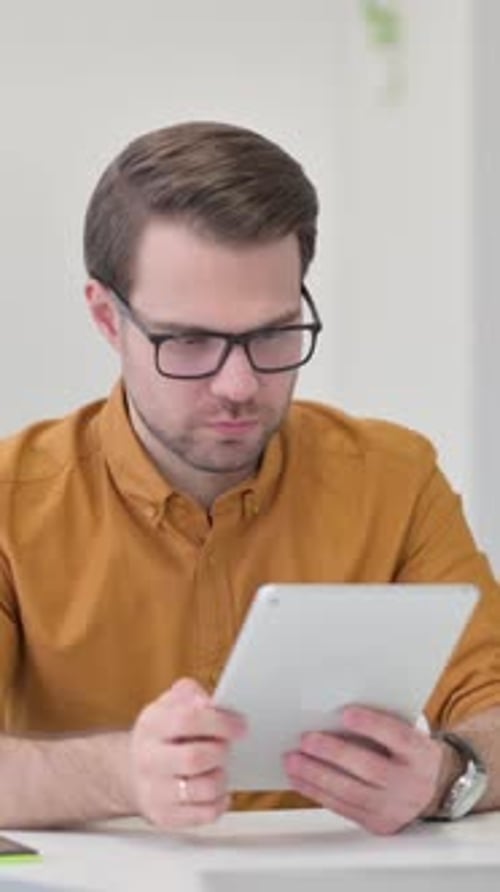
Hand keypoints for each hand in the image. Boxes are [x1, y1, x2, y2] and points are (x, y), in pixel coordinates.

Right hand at [129, 678, 245, 828]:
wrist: (131, 770)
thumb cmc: (161, 734)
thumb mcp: (169, 704)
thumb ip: (191, 695)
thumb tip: (211, 702)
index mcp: (152, 724)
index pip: (187, 720)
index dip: (219, 722)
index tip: (240, 726)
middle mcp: (149, 758)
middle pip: (194, 758)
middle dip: (221, 751)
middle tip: (227, 747)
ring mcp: (154, 790)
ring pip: (203, 789)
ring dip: (222, 778)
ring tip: (219, 768)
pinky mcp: (164, 816)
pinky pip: (204, 814)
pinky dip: (220, 802)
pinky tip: (216, 791)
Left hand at [284, 705, 449, 834]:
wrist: (438, 787)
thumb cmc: (412, 750)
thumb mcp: (410, 729)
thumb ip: (384, 721)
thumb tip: (339, 707)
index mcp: (420, 753)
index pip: (398, 737)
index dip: (372, 725)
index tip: (345, 712)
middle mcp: (411, 783)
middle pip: (369, 768)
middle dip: (333, 753)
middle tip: (305, 739)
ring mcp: (395, 807)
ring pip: (351, 792)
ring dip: (316, 776)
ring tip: (292, 760)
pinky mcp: (379, 824)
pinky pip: (344, 809)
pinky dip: (317, 793)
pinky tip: (300, 779)